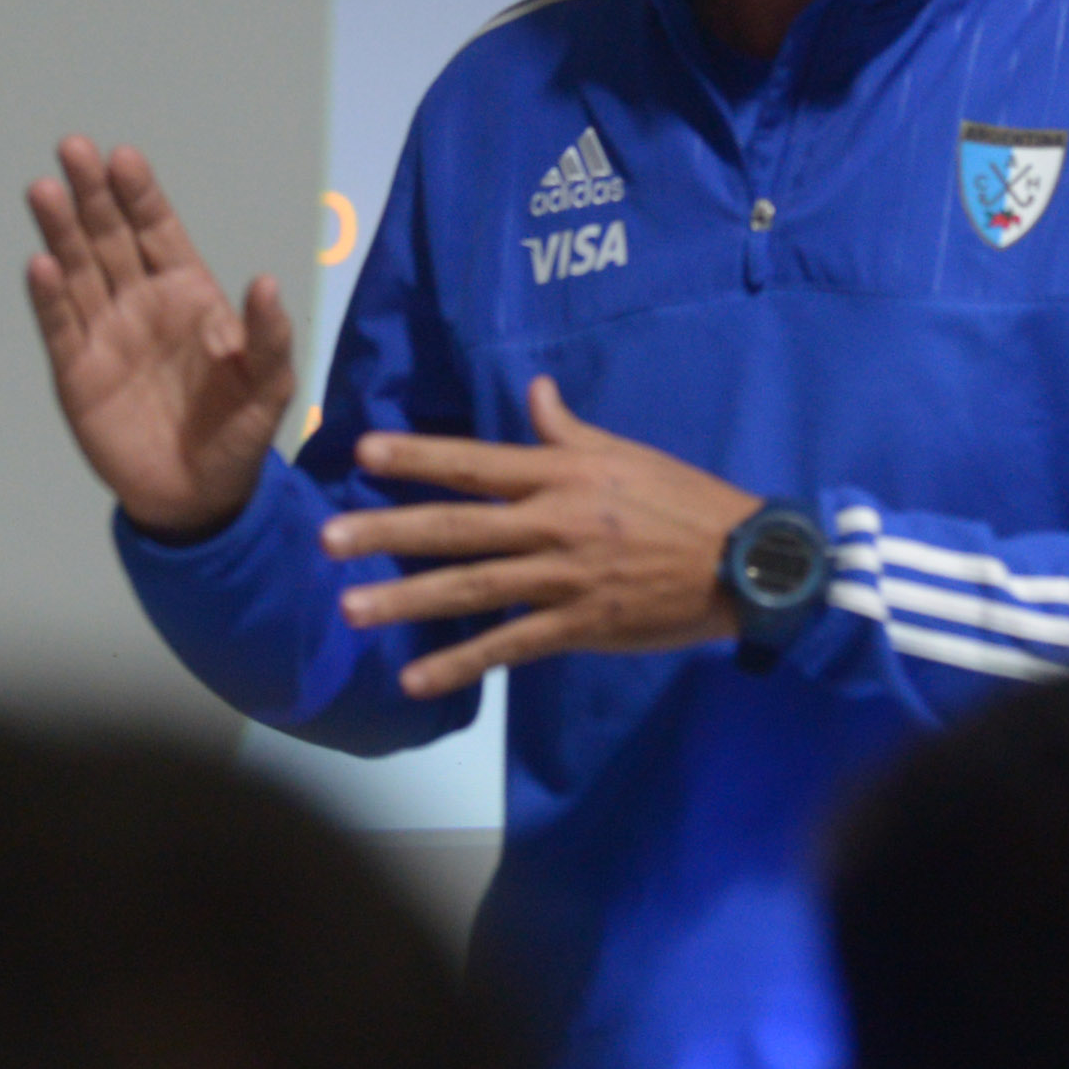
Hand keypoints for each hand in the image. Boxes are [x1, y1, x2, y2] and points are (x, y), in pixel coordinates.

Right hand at [23, 136, 293, 541]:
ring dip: (62, 231)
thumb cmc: (236, 434)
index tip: (124, 157)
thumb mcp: (269, 386)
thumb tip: (265, 282)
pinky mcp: (77, 371)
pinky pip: (60, 325)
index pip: (157, 231)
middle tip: (73, 149)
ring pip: (79, 270)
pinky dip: (50, 296)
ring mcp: (105, 333)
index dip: (140, 195)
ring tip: (44, 190)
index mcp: (186, 294)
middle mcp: (140, 302)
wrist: (197, 497)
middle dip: (92, 194)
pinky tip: (42, 264)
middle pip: (110, 237)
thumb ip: (268, 336)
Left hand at [321, 377, 758, 697]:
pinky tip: (414, 678)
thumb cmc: (683, 500)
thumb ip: (568, 429)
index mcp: (562, 475)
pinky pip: (509, 648)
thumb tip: (534, 390)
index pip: (476, 462)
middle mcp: (553, 523)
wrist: (742, 562)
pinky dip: (461, 663)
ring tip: (350, 608)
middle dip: (388, 532)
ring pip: (472, 588)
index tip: (364, 451)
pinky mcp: (578, 626)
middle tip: (327, 541)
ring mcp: (563, 579)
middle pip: (457, 526)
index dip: (418, 457)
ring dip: (407, 600)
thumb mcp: (626, 453)